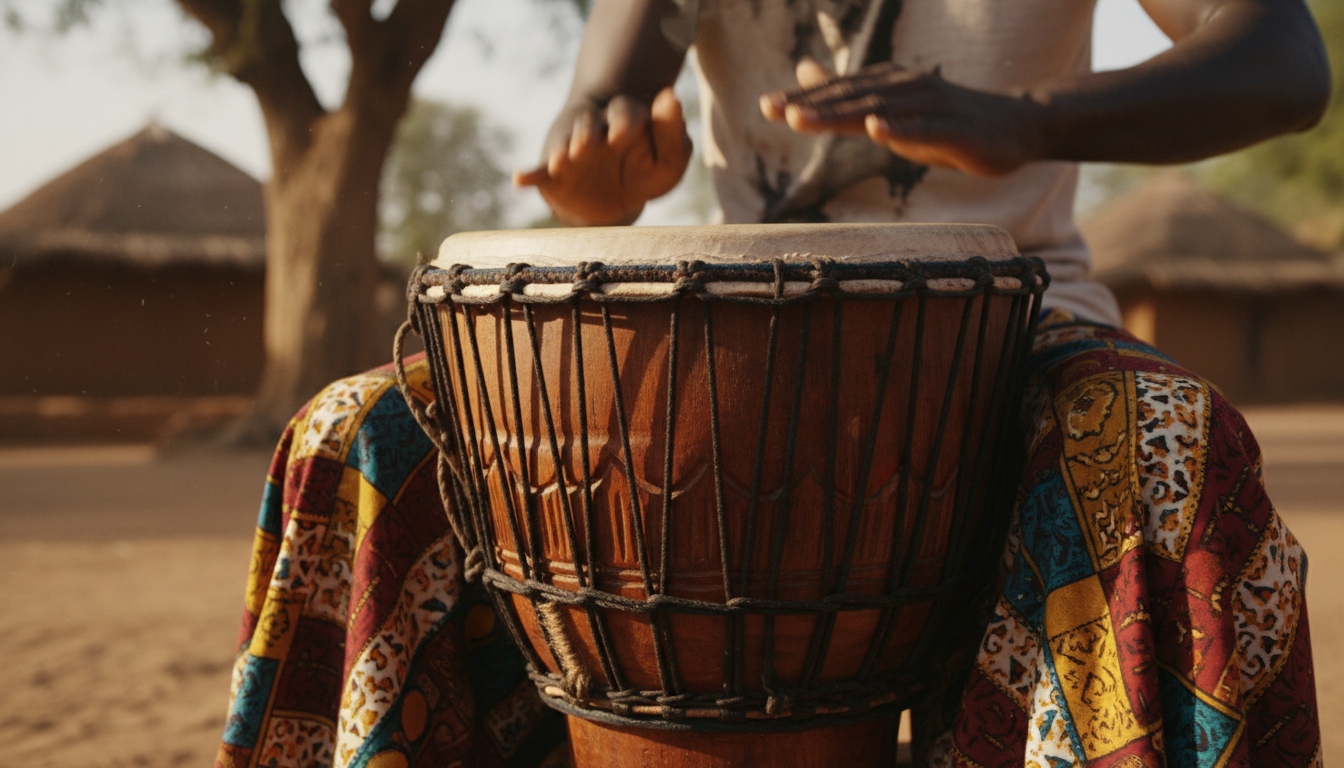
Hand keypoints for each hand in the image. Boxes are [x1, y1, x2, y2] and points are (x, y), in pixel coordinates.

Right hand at [514, 87, 692, 225]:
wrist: (616, 201)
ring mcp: (572, 150)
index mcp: (624, 121)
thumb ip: (673, 132)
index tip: (624, 135)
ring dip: (563, 150)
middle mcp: (594, 130)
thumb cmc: (645, 173)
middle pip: (589, 123)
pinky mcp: (554, 174)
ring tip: (563, 161)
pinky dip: (529, 175)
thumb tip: (670, 94)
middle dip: (587, 133)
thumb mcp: (669, 160)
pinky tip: (519, 179)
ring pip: (565, 143)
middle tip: (586, 146)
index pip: (625, 113)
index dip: (624, 121)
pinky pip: (540, 172)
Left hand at [760, 58, 1047, 176]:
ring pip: (882, 110)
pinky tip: (877, 129)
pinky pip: (926, 129)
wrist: (1013, 126)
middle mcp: (907, 89)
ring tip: (805, 119)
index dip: (803, 98)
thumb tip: (805, 71)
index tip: (766, 106)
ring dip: (842, 114)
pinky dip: (901, 129)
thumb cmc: (945, 119)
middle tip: (775, 110)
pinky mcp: (957, 130)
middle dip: (812, 104)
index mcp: (888, 86)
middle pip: (853, 98)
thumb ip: (847, 93)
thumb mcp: (891, 105)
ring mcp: (933, 107)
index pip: (839, 92)